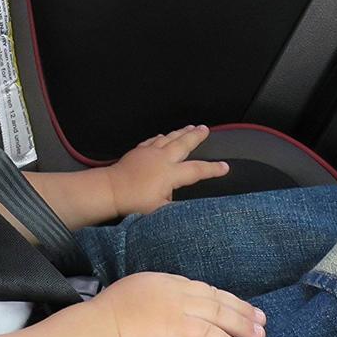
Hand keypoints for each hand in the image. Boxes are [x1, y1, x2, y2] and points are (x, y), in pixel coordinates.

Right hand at [95, 271, 266, 336]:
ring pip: (220, 314)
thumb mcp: (136, 295)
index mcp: (164, 281)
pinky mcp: (179, 328)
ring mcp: (178, 308)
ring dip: (242, 325)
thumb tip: (168, 310)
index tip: (238, 304)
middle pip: (216, 297)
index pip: (201, 288)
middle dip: (241, 308)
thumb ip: (156, 298)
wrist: (103, 328)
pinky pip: (211, 335)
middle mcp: (174, 290)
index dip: (223, 297)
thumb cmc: (112, 316)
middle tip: (261, 318)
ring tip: (259, 335)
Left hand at [108, 125, 228, 214]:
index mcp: (171, 174)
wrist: (111, 189)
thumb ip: (173, 202)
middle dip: (196, 136)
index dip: (213, 169)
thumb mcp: (160, 210)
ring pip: (169, 138)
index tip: (226, 166)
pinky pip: (154, 140)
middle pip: (183, 144)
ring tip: (190, 126)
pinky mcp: (138, 150)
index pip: (197, 170)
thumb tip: (175, 193)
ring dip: (181, 132)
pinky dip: (162, 137)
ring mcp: (149, 152)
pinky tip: (164, 135)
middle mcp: (163, 158)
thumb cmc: (136, 202)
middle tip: (206, 128)